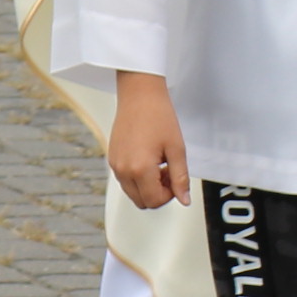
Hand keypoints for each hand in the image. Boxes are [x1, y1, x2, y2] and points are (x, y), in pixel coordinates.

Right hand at [107, 70, 189, 207]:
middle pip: (142, 201)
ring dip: (148, 186)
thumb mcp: (177, 148)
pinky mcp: (112, 159)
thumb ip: (180, 177)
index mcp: (139, 169)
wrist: (140, 95)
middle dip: (159, 192)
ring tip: (160, 163)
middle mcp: (122, 170)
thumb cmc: (159, 116)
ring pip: (133, 193)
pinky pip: (125, 180)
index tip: (176, 178)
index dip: (170, 195)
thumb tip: (184, 199)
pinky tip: (149, 159)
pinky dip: (138, 178)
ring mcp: (115, 165)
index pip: (154, 201)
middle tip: (169, 171)